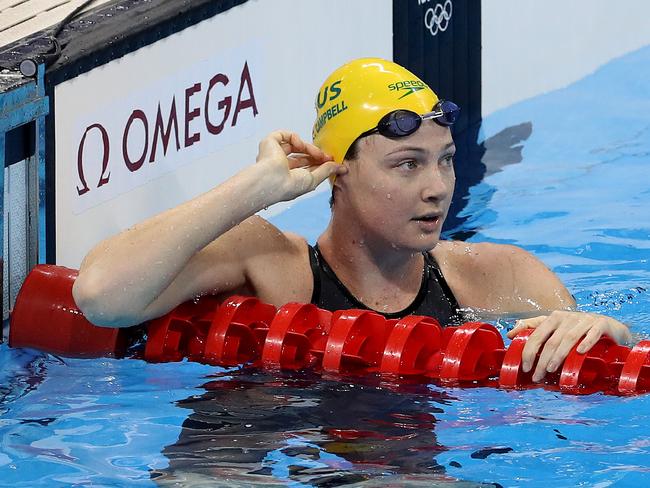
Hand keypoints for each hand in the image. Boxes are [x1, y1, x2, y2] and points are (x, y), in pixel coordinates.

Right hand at [256, 130, 346, 201]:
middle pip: (302, 155)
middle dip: (316, 155)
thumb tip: (342, 168)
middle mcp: (280, 165)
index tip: (332, 161)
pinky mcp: (270, 143)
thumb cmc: (289, 186)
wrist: (273, 180)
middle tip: (327, 157)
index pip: (306, 166)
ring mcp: (275, 153)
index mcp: (289, 177)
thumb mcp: (313, 180)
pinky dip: (295, 138)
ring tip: (317, 154)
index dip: (319, 163)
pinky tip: (298, 145)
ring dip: (309, 148)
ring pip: (296, 145)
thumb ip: (327, 171)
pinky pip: (285, 135)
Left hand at [506, 310, 631, 381]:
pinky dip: (586, 343)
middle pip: (551, 340)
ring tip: (551, 370)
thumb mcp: (554, 327)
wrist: (610, 327)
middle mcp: (567, 317)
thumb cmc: (577, 329)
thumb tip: (509, 334)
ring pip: (568, 338)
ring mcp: (585, 320)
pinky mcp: (601, 324)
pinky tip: (579, 353)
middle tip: (537, 375)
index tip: (525, 367)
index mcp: (554, 318)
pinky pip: (592, 333)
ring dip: (559, 355)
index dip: (529, 350)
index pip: (537, 334)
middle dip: (542, 359)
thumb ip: (532, 328)